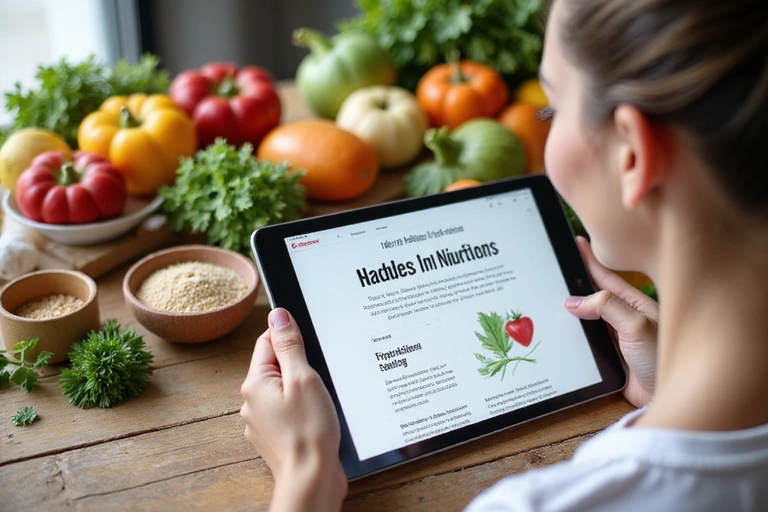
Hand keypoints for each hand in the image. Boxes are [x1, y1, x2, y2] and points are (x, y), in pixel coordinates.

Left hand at [240, 308, 346, 511]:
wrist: (311, 479)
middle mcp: (252, 402)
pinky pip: (287, 411)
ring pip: (283, 390)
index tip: (309, 346)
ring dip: (302, 390)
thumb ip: (289, 345)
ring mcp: (262, 422)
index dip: (290, 339)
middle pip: (275, 367)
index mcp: (254, 383)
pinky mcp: (274, 437)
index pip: (267, 343)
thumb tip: (278, 315)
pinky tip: (316, 417)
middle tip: (318, 378)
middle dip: (299, 367)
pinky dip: (302, 410)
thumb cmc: (309, 431)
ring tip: (319, 402)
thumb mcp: (303, 378)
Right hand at [565, 237, 658, 407]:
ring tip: (546, 298)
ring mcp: (615, 340)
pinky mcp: (608, 361)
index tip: (575, 242)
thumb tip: (573, 301)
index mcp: (634, 304)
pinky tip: (556, 335)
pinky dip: (569, 340)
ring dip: (568, 314)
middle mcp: (622, 319)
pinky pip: (583, 346)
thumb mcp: (638, 325)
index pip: (606, 277)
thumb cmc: (664, 358)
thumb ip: (607, 307)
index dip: (589, 260)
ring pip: (585, 321)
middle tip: (553, 269)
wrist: (670, 397)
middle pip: (592, 297)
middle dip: (573, 284)